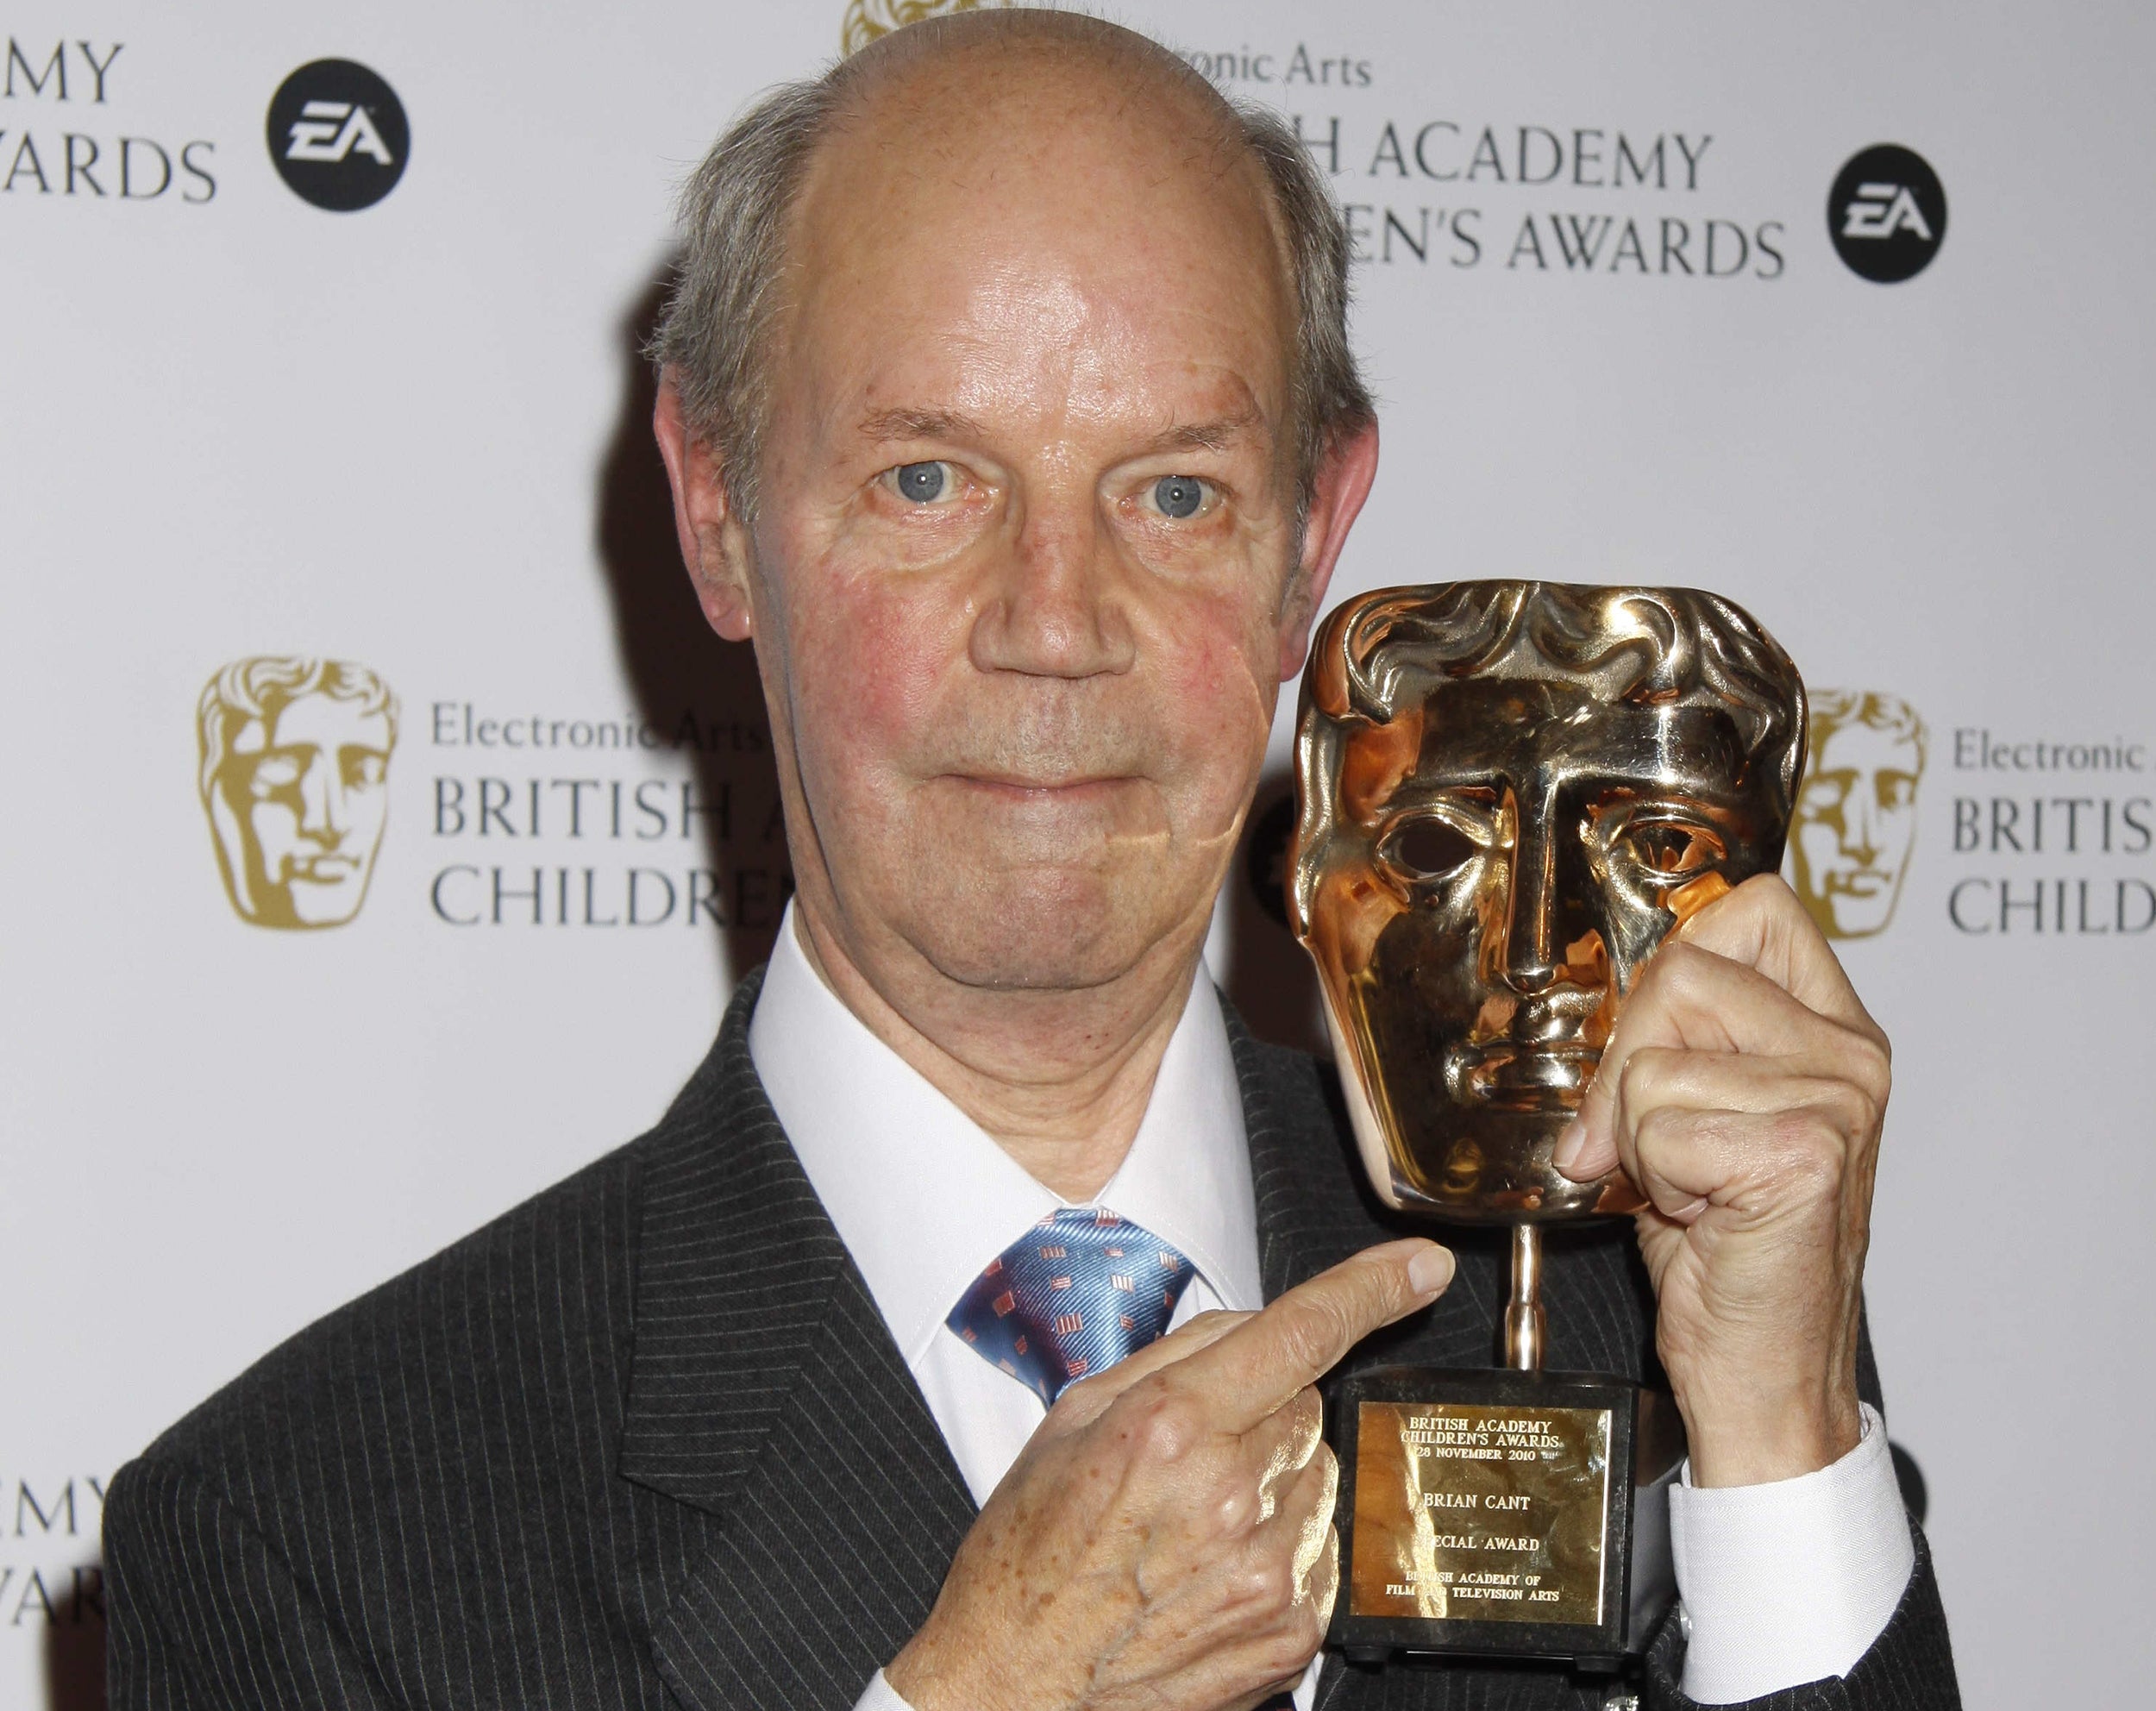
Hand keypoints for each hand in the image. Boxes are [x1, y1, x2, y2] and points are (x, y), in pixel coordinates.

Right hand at [885, 1239, 1453, 1710]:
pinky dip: (1281, 1541)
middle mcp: (1232, 1496)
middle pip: (1306, 1403)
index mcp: (1174, 1428)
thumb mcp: (1073, 1421)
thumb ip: (1172, 1358)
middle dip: (1260, 1408)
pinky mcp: (1293, 1628)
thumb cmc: (1031, 1555)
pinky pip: (1321, 1544)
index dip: (1372, 1289)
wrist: (1019, 1682)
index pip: (1302, 1334)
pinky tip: (1214, 1566)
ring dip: (1273, 1479)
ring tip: (1191, 1521)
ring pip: (1318, 1472)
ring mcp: (1271, 1569)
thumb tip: (1249, 1326)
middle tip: (1188, 1454)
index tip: (1419, 1269)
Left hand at [1554, 874, 1889, 1487]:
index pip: (1748, 908)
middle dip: (1631, 1062)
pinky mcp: (1806, 1151)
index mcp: (1832, 1028)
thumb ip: (1669, 1038)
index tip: (1653, 1042)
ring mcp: (1838, 1099)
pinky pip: (1657, 1122)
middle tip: (1655, 1142)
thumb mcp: (1693, 1116)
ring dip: (1639, 1135)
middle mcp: (1850, 1054)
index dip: (1670, 966)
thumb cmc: (1724, 1251)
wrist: (1763, 1370)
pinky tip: (1701, 1215)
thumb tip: (1595, 990)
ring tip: (1691, 1188)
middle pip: (1681, 971)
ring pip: (1654, 1059)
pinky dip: (1650, 1176)